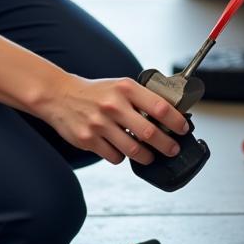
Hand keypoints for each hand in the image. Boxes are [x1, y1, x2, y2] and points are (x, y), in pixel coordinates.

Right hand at [34, 72, 190, 165]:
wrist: (59, 96)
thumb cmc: (96, 92)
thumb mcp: (120, 86)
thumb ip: (141, 99)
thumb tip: (170, 116)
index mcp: (125, 88)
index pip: (159, 106)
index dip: (176, 121)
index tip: (183, 129)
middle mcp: (113, 105)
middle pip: (149, 133)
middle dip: (166, 145)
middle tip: (172, 149)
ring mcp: (100, 124)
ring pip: (133, 150)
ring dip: (146, 156)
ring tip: (150, 156)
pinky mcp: (88, 140)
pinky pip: (115, 157)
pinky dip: (121, 157)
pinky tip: (121, 149)